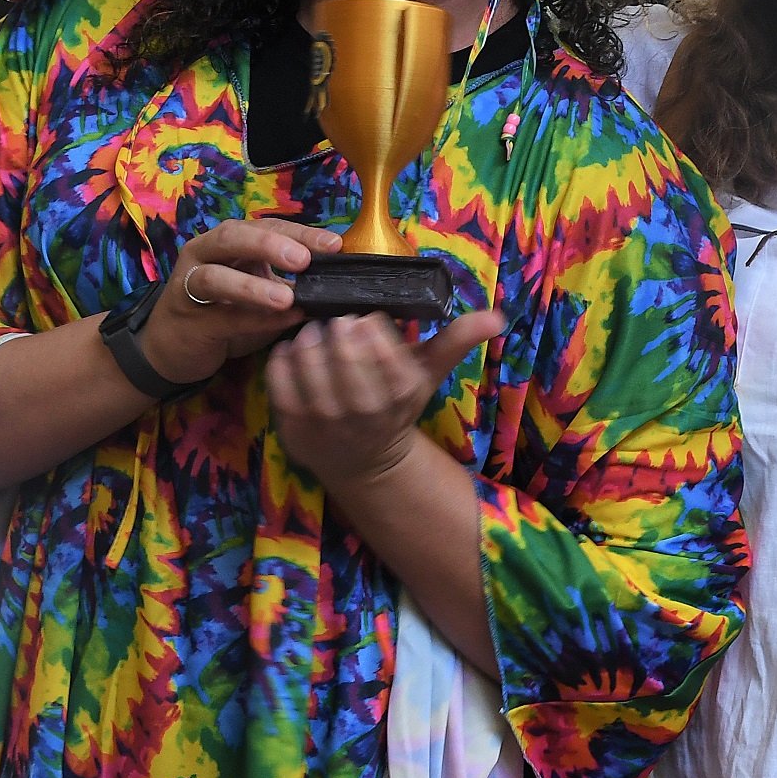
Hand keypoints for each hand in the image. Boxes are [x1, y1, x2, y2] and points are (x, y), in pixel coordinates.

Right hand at [134, 219, 343, 385]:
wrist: (173, 348)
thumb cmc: (224, 313)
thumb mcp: (260, 291)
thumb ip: (291, 282)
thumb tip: (336, 278)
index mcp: (228, 242)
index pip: (264, 226)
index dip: (298, 233)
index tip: (333, 245)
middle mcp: (205, 254)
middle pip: (232, 237)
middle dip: (269, 245)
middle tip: (303, 260)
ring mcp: (190, 285)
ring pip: (216, 277)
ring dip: (252, 286)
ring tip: (286, 298)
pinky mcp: (188, 319)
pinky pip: (221, 317)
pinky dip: (252, 319)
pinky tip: (280, 321)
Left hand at [267, 310, 506, 490]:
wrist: (366, 460)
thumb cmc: (397, 405)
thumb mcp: (428, 373)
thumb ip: (458, 340)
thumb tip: (497, 317)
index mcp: (399, 391)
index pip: (380, 344)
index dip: (368, 326)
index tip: (365, 322)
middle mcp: (363, 409)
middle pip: (343, 352)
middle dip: (338, 329)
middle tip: (336, 322)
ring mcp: (325, 420)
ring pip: (309, 363)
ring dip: (308, 340)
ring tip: (314, 332)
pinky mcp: (293, 426)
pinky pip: (279, 382)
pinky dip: (282, 360)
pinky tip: (291, 350)